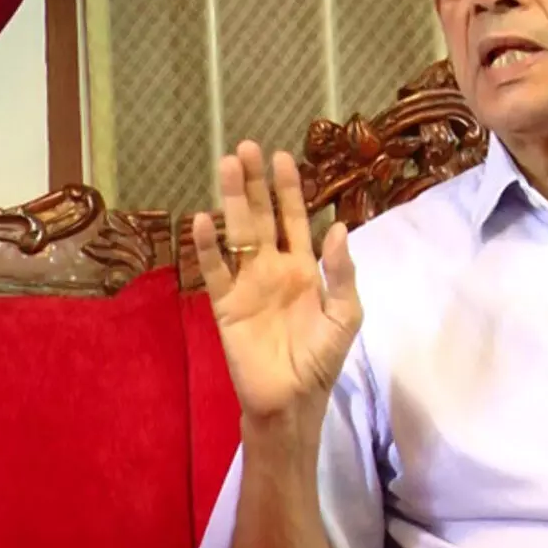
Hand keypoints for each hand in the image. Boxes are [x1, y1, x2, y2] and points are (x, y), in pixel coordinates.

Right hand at [191, 141, 362, 420]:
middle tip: (245, 148)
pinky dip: (207, 246)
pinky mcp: (225, 304)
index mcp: (305, 268)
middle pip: (262, 216)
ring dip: (233, 201)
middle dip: (255, 183)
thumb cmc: (321, 358)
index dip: (289, 189)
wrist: (292, 400)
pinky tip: (202, 220)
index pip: (295, 219)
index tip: (282, 157)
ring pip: (238, 233)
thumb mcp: (345, 315)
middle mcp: (274, 267)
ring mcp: (247, 283)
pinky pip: (214, 270)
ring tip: (227, 166)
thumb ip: (342, 273)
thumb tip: (339, 227)